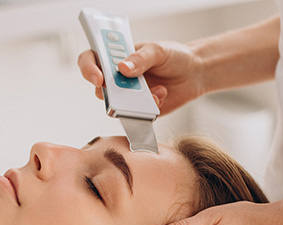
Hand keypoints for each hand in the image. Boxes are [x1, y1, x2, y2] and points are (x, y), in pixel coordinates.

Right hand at [77, 41, 204, 114]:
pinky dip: (149, 108)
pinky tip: (162, 94)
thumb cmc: (175, 56)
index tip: (99, 78)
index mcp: (116, 57)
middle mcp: (117, 78)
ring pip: (118, 106)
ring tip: (156, 91)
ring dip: (134, 101)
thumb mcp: (158, 50)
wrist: (195, 74)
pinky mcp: (139, 111)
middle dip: (114, 92)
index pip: (90, 60)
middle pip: (100, 89)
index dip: (88, 69)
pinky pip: (136, 116)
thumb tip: (122, 68)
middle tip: (131, 89)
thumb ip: (140, 58)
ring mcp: (127, 96)